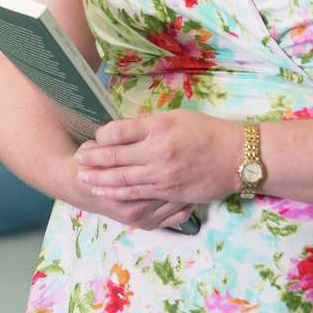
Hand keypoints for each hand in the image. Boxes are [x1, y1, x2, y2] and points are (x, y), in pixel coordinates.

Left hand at [74, 110, 245, 206]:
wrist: (236, 157)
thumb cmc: (206, 132)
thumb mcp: (175, 118)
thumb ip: (147, 125)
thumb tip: (121, 131)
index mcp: (158, 128)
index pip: (117, 132)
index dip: (101, 136)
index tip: (94, 137)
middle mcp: (158, 152)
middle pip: (114, 157)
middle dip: (92, 160)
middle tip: (76, 160)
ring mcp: (163, 175)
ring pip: (122, 180)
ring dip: (99, 179)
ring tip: (82, 178)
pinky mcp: (169, 193)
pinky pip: (138, 195)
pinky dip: (118, 194)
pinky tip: (104, 192)